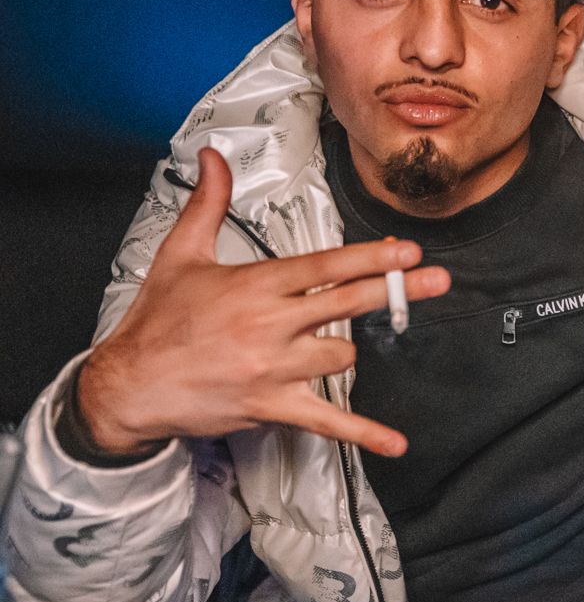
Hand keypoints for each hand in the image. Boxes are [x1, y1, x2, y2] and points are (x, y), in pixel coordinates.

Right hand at [75, 148, 450, 457]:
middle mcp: (270, 325)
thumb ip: (208, 203)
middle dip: (396, 290)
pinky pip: (327, 421)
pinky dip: (363, 433)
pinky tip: (395, 443)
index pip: (324, 267)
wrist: (128, 385)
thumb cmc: (157, 322)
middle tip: (437, 279)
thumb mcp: (180, 255)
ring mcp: (273, 368)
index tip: (406, 251)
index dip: (370, 258)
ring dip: (348, 348)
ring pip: (342, 356)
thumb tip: (213, 158)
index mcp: (255, 286)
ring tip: (337, 342)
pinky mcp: (272, 405)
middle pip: (348, 304)